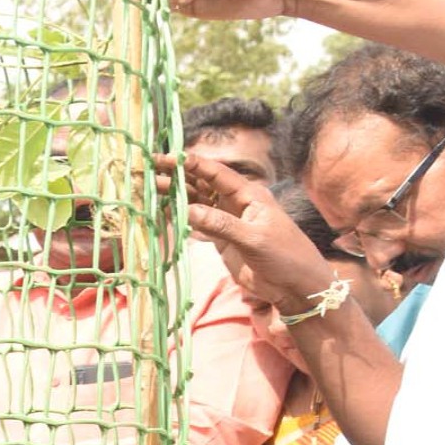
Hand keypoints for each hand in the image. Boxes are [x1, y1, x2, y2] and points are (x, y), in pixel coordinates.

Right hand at [155, 153, 335, 312]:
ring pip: (196, 202)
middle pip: (202, 184)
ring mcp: (228, 220)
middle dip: (177, 176)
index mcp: (250, 194)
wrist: (295, 286)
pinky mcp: (222, 238)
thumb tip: (187, 210)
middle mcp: (236, 203)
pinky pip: (197, 222)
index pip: (216, 174)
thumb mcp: (254, 239)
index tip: (167, 158)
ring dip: (175, 196)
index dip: (192, 164)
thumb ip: (220, 224)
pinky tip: (163, 212)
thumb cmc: (284, 257)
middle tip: (149, 170)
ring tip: (150, 190)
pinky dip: (180, 217)